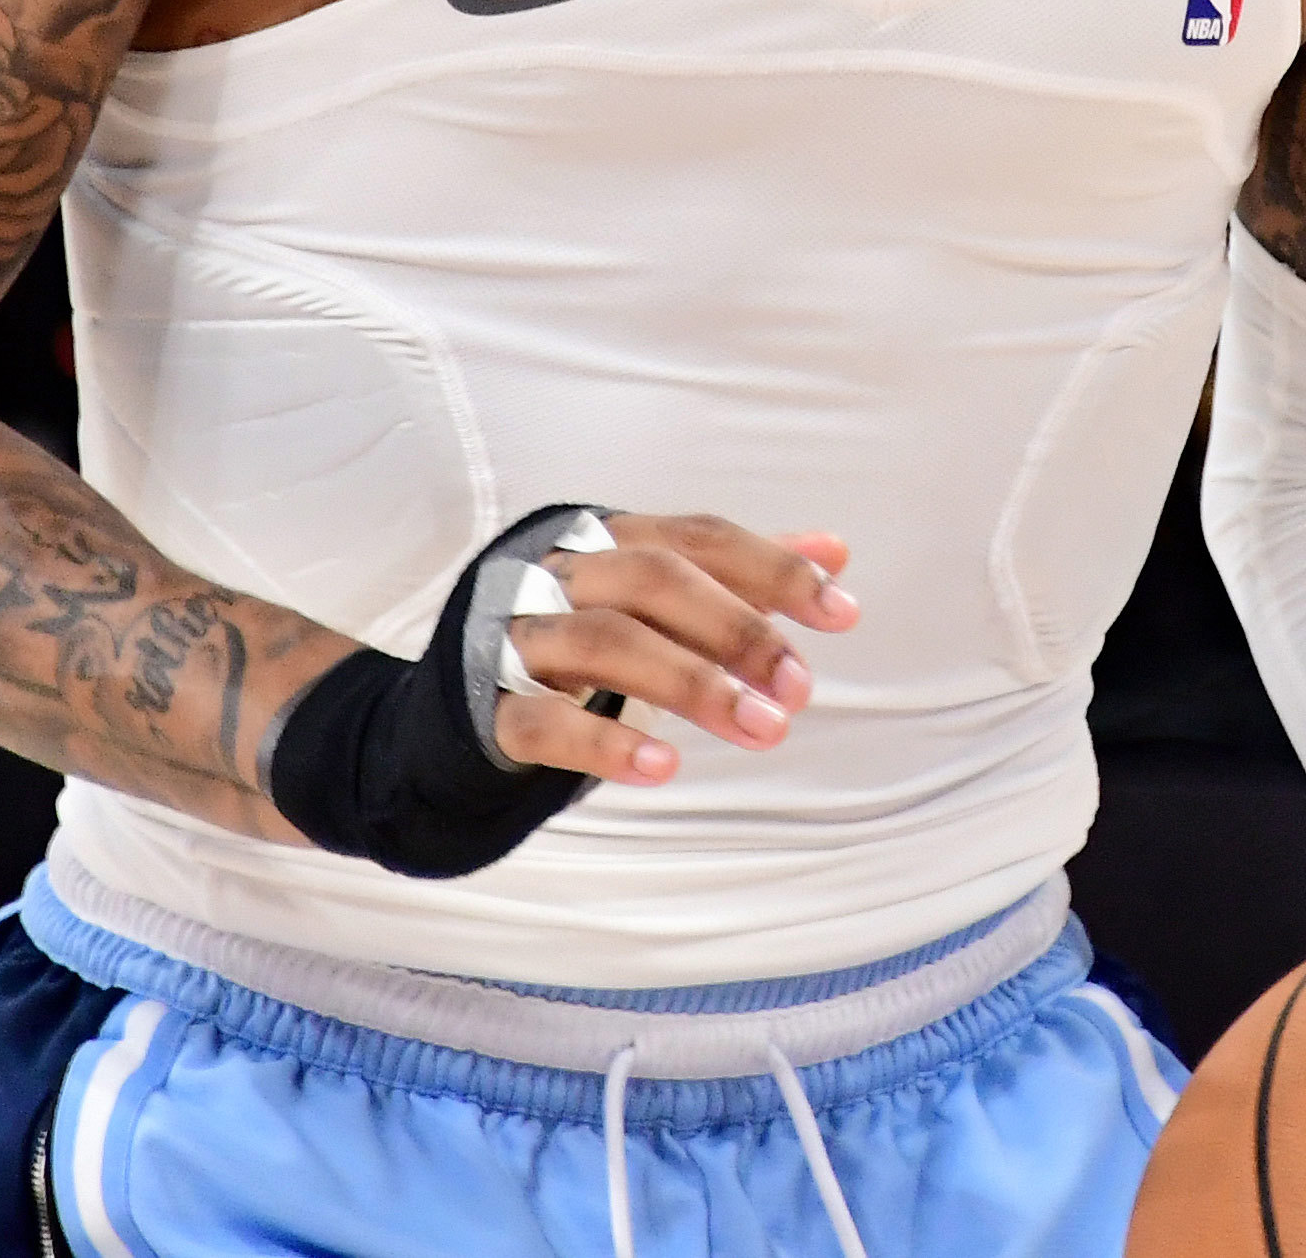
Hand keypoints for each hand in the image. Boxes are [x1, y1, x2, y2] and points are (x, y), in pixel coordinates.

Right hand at [489, 514, 855, 784]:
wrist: (461, 692)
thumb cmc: (582, 630)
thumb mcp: (659, 597)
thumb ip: (741, 574)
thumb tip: (837, 550)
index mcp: (611, 541)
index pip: (698, 538)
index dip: (772, 568)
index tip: (843, 611)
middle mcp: (564, 575)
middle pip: (652, 580)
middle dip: (736, 629)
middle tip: (800, 688)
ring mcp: (521, 638)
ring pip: (604, 641)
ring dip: (691, 683)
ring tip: (763, 729)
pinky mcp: (490, 706)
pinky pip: (543, 720)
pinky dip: (604, 741)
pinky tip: (662, 766)